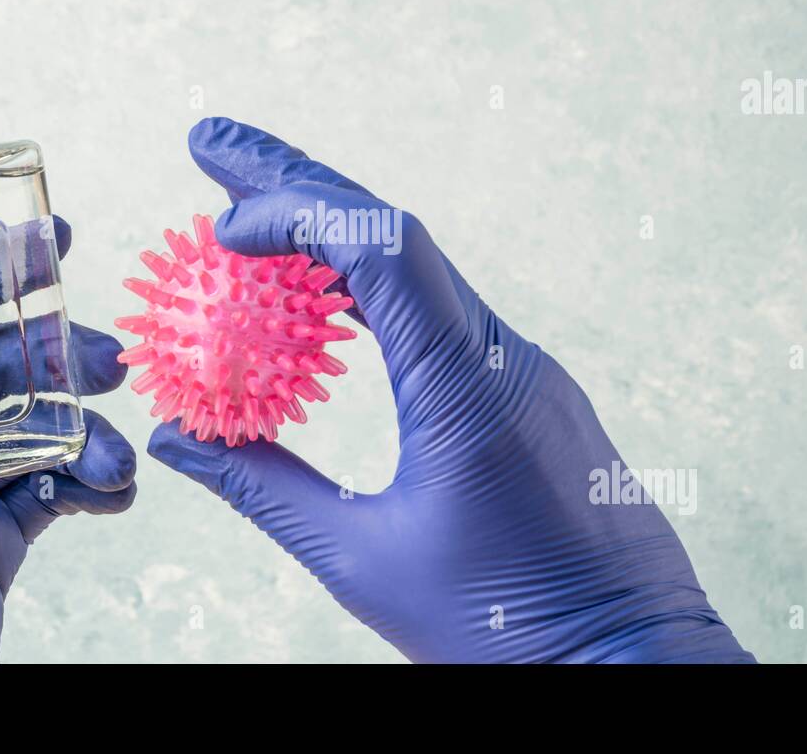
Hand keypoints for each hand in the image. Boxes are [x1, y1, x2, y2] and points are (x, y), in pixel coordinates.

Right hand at [149, 118, 753, 662]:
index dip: (297, 213)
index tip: (222, 225)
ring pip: (419, 268)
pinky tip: (322, 294)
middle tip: (212, 148)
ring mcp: (521, 369)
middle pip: (394, 234)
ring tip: (250, 212)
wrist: (630, 658)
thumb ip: (263, 491)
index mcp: (465, 388)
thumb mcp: (362, 560)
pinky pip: (441, 312)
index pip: (383, 249)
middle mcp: (501, 356)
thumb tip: (175, 442)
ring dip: (333, 232)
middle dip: (297, 184)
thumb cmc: (503, 627)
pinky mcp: (526, 390)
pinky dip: (371, 286)